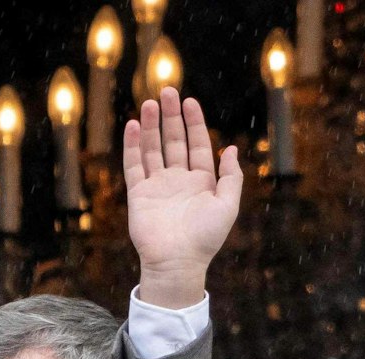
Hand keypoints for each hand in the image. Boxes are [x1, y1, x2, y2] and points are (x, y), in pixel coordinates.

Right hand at [124, 89, 241, 308]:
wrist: (177, 262)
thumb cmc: (205, 238)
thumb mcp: (228, 206)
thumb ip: (231, 177)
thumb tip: (230, 148)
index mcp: (202, 182)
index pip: (197, 145)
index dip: (194, 123)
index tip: (189, 101)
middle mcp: (179, 180)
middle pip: (174, 141)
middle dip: (171, 117)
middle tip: (167, 91)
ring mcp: (157, 186)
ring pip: (152, 149)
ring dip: (151, 126)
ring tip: (149, 103)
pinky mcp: (138, 194)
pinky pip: (134, 165)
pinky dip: (132, 145)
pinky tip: (132, 126)